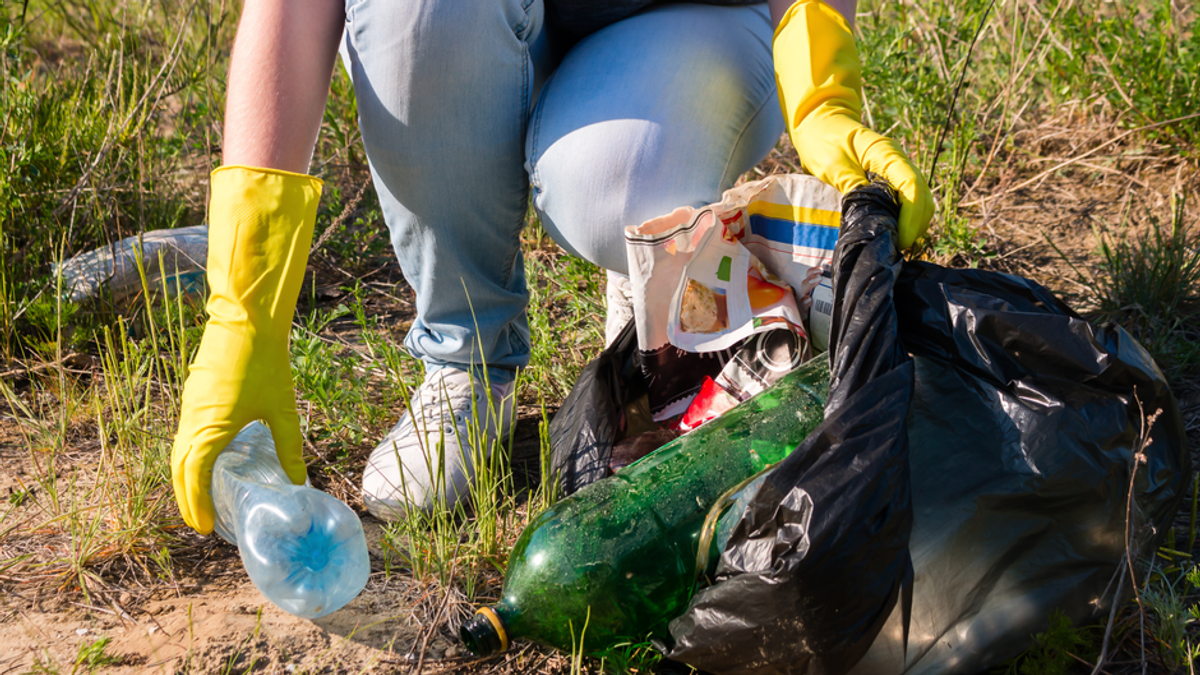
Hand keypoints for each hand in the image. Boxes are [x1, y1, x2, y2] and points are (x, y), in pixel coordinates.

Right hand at [171, 166, 321, 533]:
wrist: (246, 317)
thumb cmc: (265, 361)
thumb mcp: (282, 408)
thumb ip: (289, 447)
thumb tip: (299, 481)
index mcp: (209, 427)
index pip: (194, 476)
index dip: (198, 504)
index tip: (206, 527)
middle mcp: (191, 419)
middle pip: (179, 468)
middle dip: (187, 498)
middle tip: (201, 522)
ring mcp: (189, 405)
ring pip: (178, 450)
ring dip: (186, 477)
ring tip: (200, 499)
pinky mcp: (193, 394)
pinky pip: (184, 434)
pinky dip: (189, 455)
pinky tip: (207, 461)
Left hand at [773, 0, 933, 248]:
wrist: (819, 121)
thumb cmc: (822, 140)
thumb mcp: (833, 165)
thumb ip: (854, 186)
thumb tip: (871, 215)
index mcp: (887, 153)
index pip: (912, 186)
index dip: (912, 217)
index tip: (900, 239)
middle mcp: (898, 160)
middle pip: (923, 196)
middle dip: (915, 225)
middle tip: (896, 247)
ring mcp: (896, 169)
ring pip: (919, 200)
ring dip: (913, 223)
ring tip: (894, 243)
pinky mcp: (890, 177)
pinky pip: (907, 200)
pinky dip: (905, 218)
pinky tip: (892, 231)